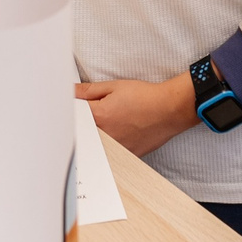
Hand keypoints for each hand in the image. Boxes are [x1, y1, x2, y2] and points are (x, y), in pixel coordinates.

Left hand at [77, 73, 197, 156]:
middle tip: (103, 113)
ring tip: (116, 122)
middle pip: (84, 131)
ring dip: (99, 134)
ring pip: (97, 143)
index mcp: (98, 116)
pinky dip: (112, 143)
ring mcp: (115, 148)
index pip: (75, 114)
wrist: (169, 109)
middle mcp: (104, 135)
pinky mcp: (125, 155)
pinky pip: (111, 151)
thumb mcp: (114, 87)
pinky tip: (123, 132)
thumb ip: (89, 90)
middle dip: (86, 122)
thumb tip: (72, 91)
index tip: (79, 105)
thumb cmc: (145, 98)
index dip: (75, 108)